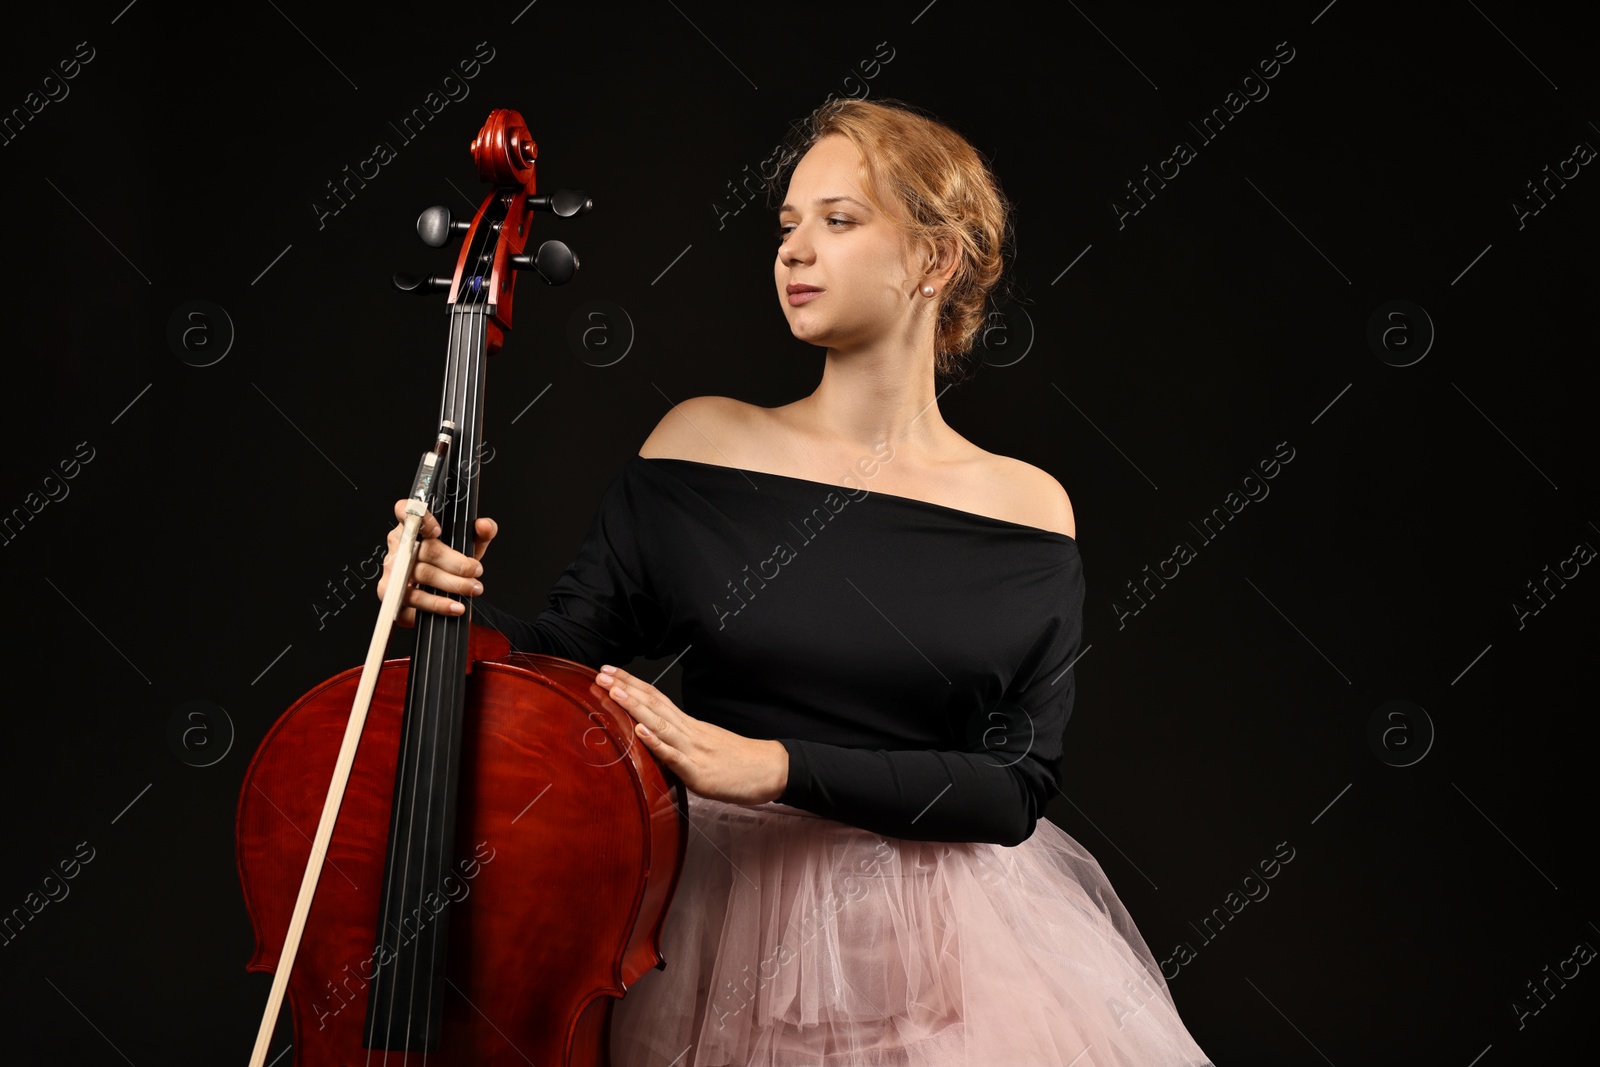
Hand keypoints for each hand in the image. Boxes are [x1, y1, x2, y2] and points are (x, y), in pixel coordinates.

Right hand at [376, 499, 497, 626]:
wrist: (442, 591)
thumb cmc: (452, 561)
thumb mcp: (470, 544)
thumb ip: (482, 532)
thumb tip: (484, 525)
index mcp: (414, 524)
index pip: (406, 510)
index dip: (420, 518)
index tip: (438, 530)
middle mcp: (399, 543)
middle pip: (426, 550)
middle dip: (456, 563)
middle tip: (477, 571)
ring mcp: (392, 567)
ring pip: (422, 574)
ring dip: (452, 584)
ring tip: (473, 588)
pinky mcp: (390, 591)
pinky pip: (414, 597)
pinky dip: (437, 604)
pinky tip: (455, 607)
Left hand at [593, 665, 788, 804]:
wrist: (771, 770)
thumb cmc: (739, 760)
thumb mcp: (706, 745)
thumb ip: (680, 741)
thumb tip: (655, 739)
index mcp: (689, 726)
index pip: (656, 698)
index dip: (631, 684)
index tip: (610, 671)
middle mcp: (689, 731)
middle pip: (653, 704)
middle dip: (624, 688)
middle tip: (600, 674)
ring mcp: (694, 750)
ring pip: (660, 724)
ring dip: (635, 707)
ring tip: (613, 692)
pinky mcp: (699, 772)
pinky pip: (674, 756)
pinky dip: (656, 743)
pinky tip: (640, 731)